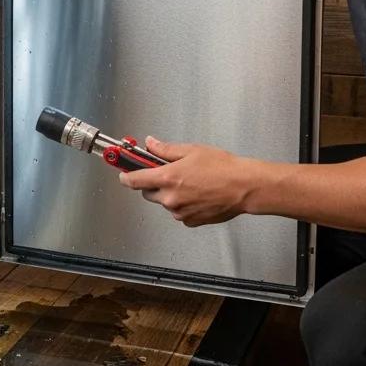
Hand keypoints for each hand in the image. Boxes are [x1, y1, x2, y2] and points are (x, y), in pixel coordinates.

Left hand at [118, 136, 261, 226]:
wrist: (242, 187)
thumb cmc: (221, 167)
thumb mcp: (191, 150)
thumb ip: (166, 149)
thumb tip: (151, 144)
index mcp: (167, 178)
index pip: (135, 180)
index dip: (126, 176)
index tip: (122, 173)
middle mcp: (170, 198)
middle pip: (148, 193)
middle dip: (153, 183)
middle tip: (168, 172)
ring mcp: (179, 212)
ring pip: (165, 202)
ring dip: (170, 193)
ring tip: (191, 182)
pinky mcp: (190, 221)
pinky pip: (178, 212)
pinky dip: (183, 204)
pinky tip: (197, 194)